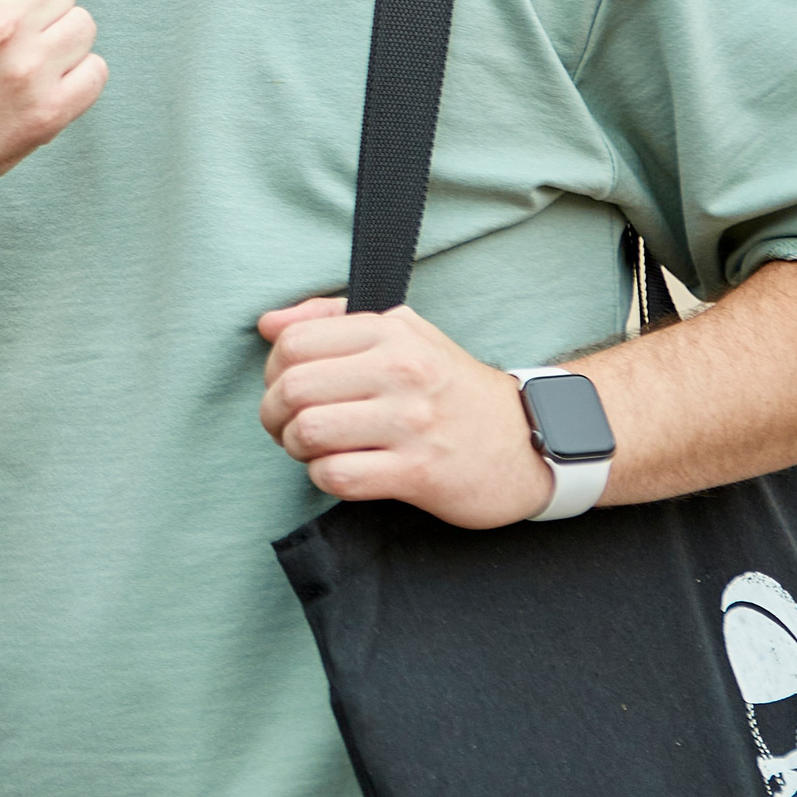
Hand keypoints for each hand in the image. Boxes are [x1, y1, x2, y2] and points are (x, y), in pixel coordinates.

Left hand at [257, 297, 554, 527]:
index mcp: (391, 334)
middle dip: (274, 413)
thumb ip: (331, 319)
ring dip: (296, 447)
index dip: (271, 369)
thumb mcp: (403, 332)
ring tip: (312, 448)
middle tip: (287, 425)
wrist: (529, 438)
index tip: (283, 386)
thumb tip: (267, 323)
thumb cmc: (450, 385)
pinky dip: (323, 477)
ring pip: (308, 433)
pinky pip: (338, 476)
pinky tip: (340, 470)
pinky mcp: (419, 472)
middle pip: (292, 389)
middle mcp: (401, 372)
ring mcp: (411, 423)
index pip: (294, 343)